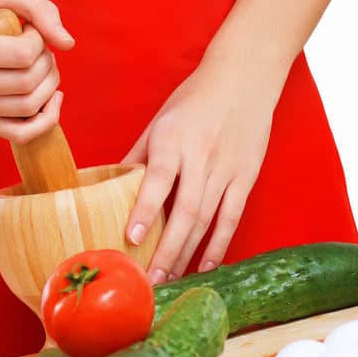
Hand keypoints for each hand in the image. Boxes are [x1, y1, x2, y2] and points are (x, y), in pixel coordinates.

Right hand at [0, 0, 75, 143]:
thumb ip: (38, 8)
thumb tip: (68, 44)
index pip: (20, 55)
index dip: (38, 40)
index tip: (30, 29)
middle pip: (26, 83)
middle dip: (47, 62)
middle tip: (41, 46)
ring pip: (27, 108)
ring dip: (49, 85)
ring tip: (42, 65)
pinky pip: (19, 134)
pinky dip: (45, 120)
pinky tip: (52, 97)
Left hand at [119, 57, 276, 281]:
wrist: (244, 77)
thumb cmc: (195, 97)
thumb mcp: (160, 119)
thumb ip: (139, 154)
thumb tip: (111, 185)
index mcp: (173, 138)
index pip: (158, 178)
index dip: (146, 209)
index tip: (132, 238)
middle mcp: (200, 155)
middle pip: (185, 210)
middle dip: (167, 249)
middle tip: (150, 280)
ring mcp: (226, 168)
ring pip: (207, 219)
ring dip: (188, 253)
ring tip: (171, 279)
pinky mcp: (246, 176)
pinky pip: (231, 216)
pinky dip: (219, 244)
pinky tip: (205, 265)